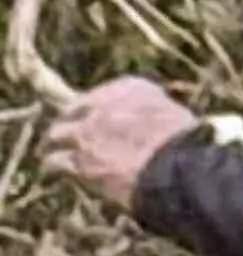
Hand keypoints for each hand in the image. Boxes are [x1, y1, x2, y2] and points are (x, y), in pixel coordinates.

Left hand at [50, 77, 192, 212]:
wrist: (173, 165)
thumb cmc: (180, 141)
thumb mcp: (168, 114)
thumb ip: (147, 112)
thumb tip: (140, 124)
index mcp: (131, 87)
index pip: (101, 92)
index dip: (92, 105)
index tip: (91, 114)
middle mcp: (104, 103)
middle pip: (73, 109)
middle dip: (68, 120)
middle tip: (65, 130)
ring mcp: (87, 130)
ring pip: (57, 133)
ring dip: (53, 142)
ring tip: (49, 150)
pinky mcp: (78, 159)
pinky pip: (55, 160)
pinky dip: (54, 163)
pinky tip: (52, 168)